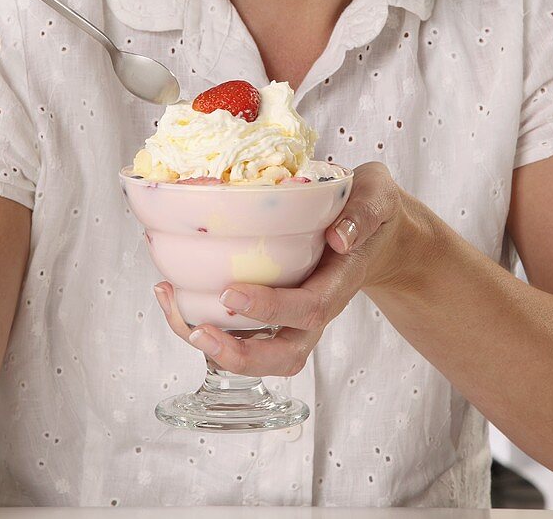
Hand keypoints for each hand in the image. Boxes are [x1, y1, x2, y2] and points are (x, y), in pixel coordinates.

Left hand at [153, 161, 413, 375]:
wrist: (378, 233)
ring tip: (174, 310)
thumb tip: (340, 238)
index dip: (270, 307)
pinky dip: (207, 320)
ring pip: (260, 354)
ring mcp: (295, 314)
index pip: (309, 308)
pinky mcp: (276, 308)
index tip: (231, 292)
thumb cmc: (373, 212)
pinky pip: (244, 331)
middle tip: (199, 330)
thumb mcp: (377, 198)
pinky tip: (175, 293)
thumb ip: (365, 213)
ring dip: (215, 345)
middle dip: (240, 354)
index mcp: (340, 282)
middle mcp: (317, 308)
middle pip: (284, 355)